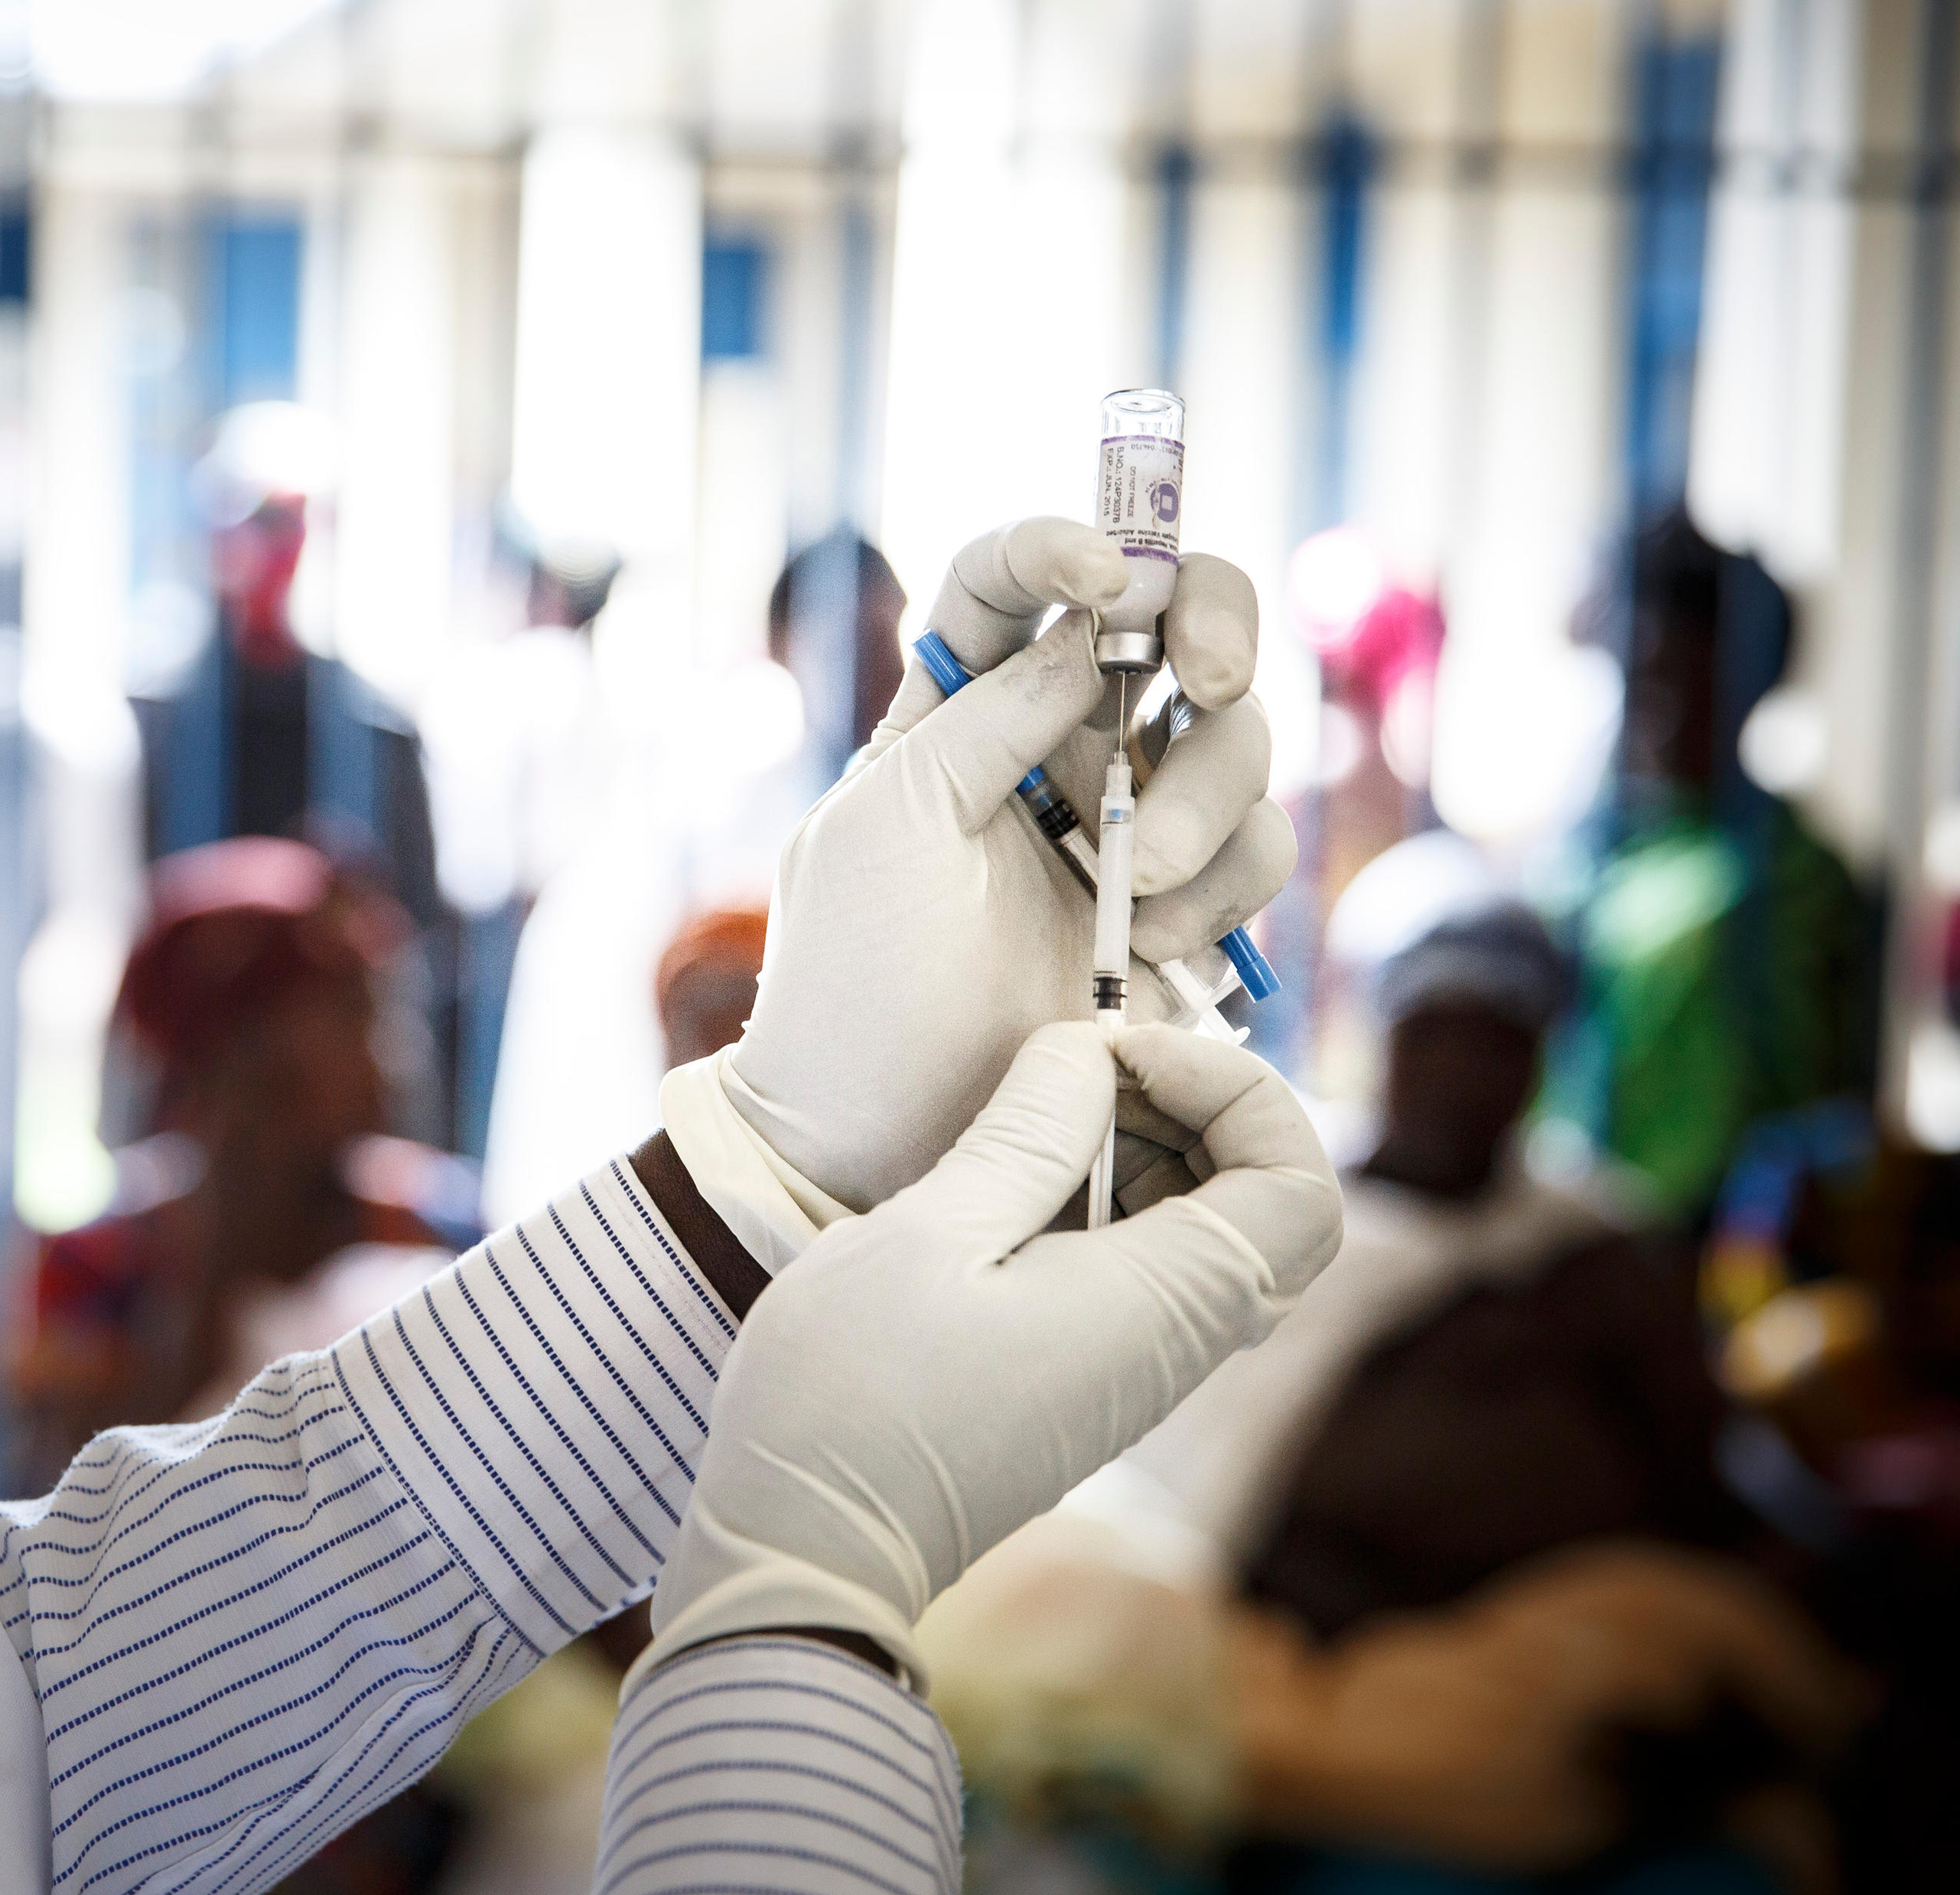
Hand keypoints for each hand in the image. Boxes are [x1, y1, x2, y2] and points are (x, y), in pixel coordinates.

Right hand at [637, 1022, 1342, 1686]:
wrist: (805, 1550)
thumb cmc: (854, 1398)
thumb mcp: (929, 1235)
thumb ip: (1026, 1134)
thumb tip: (1093, 1051)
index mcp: (1162, 1305)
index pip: (1300, 1185)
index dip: (1240, 1091)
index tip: (1122, 1054)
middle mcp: (1173, 1345)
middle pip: (1265, 1205)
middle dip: (1196, 1107)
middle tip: (1083, 1066)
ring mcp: (1132, 1371)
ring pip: (1206, 1235)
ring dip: (1146, 1150)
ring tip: (1036, 1110)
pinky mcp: (1085, 1382)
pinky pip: (1146, 1273)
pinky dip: (1106, 1202)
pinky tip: (1009, 1180)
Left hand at [660, 517, 1294, 1270]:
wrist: (878, 1134)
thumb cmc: (851, 980)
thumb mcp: (882, 829)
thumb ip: (978, 721)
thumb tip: (1082, 633)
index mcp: (951, 708)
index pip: (1014, 579)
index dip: (1067, 546)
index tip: (1103, 574)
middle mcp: (1051, 744)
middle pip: (1177, 622)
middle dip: (1217, 625)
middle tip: (1211, 678)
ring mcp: (1129, 822)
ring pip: (1235, 738)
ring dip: (1207, 798)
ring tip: (1143, 885)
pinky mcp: (1184, 907)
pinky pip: (1257, 850)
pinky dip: (1226, 885)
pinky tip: (1156, 949)